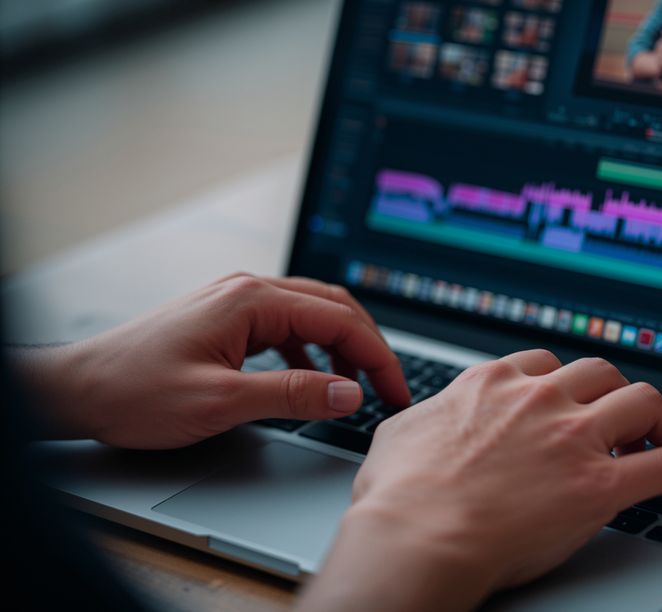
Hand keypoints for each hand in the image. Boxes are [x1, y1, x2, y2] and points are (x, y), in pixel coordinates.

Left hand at [12, 273, 408, 448]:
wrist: (76, 389)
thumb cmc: (134, 392)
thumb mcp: (221, 401)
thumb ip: (294, 395)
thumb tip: (350, 393)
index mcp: (252, 300)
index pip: (339, 319)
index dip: (377, 357)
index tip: (396, 391)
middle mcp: (248, 291)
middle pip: (333, 308)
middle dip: (368, 347)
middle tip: (389, 388)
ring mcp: (237, 302)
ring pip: (312, 315)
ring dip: (341, 348)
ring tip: (357, 386)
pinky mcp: (227, 319)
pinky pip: (287, 328)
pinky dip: (311, 352)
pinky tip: (314, 379)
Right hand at [300, 350, 661, 610]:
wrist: (416, 538)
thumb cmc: (398, 497)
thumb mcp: (401, 433)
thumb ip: (428, 416)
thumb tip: (426, 417)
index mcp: (494, 384)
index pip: (546, 361)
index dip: (567, 380)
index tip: (575, 395)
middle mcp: (539, 400)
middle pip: (602, 372)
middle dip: (617, 391)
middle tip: (624, 417)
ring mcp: (573, 439)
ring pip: (642, 401)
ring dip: (661, 418)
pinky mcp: (599, 486)